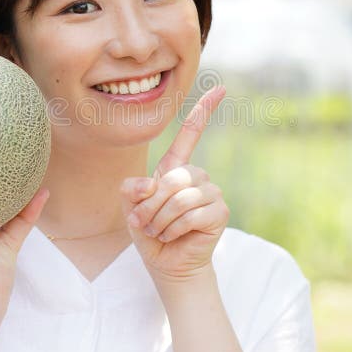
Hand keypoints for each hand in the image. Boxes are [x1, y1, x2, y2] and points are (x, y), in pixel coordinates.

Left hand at [120, 86, 229, 283]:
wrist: (167, 263)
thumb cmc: (150, 232)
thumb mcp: (131, 208)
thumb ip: (131, 190)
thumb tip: (150, 183)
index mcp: (176, 168)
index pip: (191, 134)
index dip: (204, 111)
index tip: (220, 89)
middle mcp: (197, 176)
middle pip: (172, 178)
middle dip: (151, 205)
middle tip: (145, 223)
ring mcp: (211, 192)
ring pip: (181, 197)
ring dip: (161, 219)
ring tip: (159, 231)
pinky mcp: (220, 211)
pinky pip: (193, 213)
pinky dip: (175, 228)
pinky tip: (174, 236)